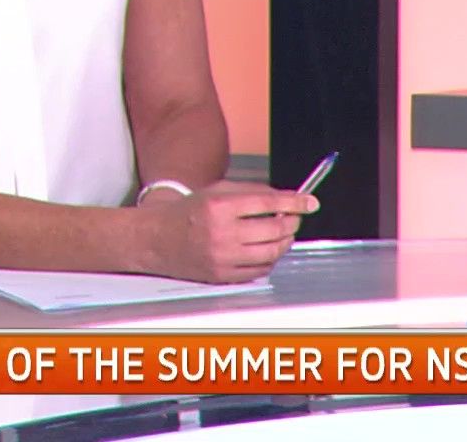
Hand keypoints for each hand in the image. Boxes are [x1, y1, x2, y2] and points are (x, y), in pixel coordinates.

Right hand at [141, 181, 317, 283]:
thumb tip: (286, 199)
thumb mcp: (217, 190)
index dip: (295, 202)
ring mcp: (222, 258)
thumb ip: (252, 192)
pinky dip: (271, 260)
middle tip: (295, 217)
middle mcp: (222, 233)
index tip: (310, 202)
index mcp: (220, 206)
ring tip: (283, 233)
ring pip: (271, 253)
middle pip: (275, 229)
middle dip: (292, 222)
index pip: (269, 203)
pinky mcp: (221, 276)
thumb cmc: (187, 212)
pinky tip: (268, 250)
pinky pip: (259, 271)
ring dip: (285, 242)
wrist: (156, 239)